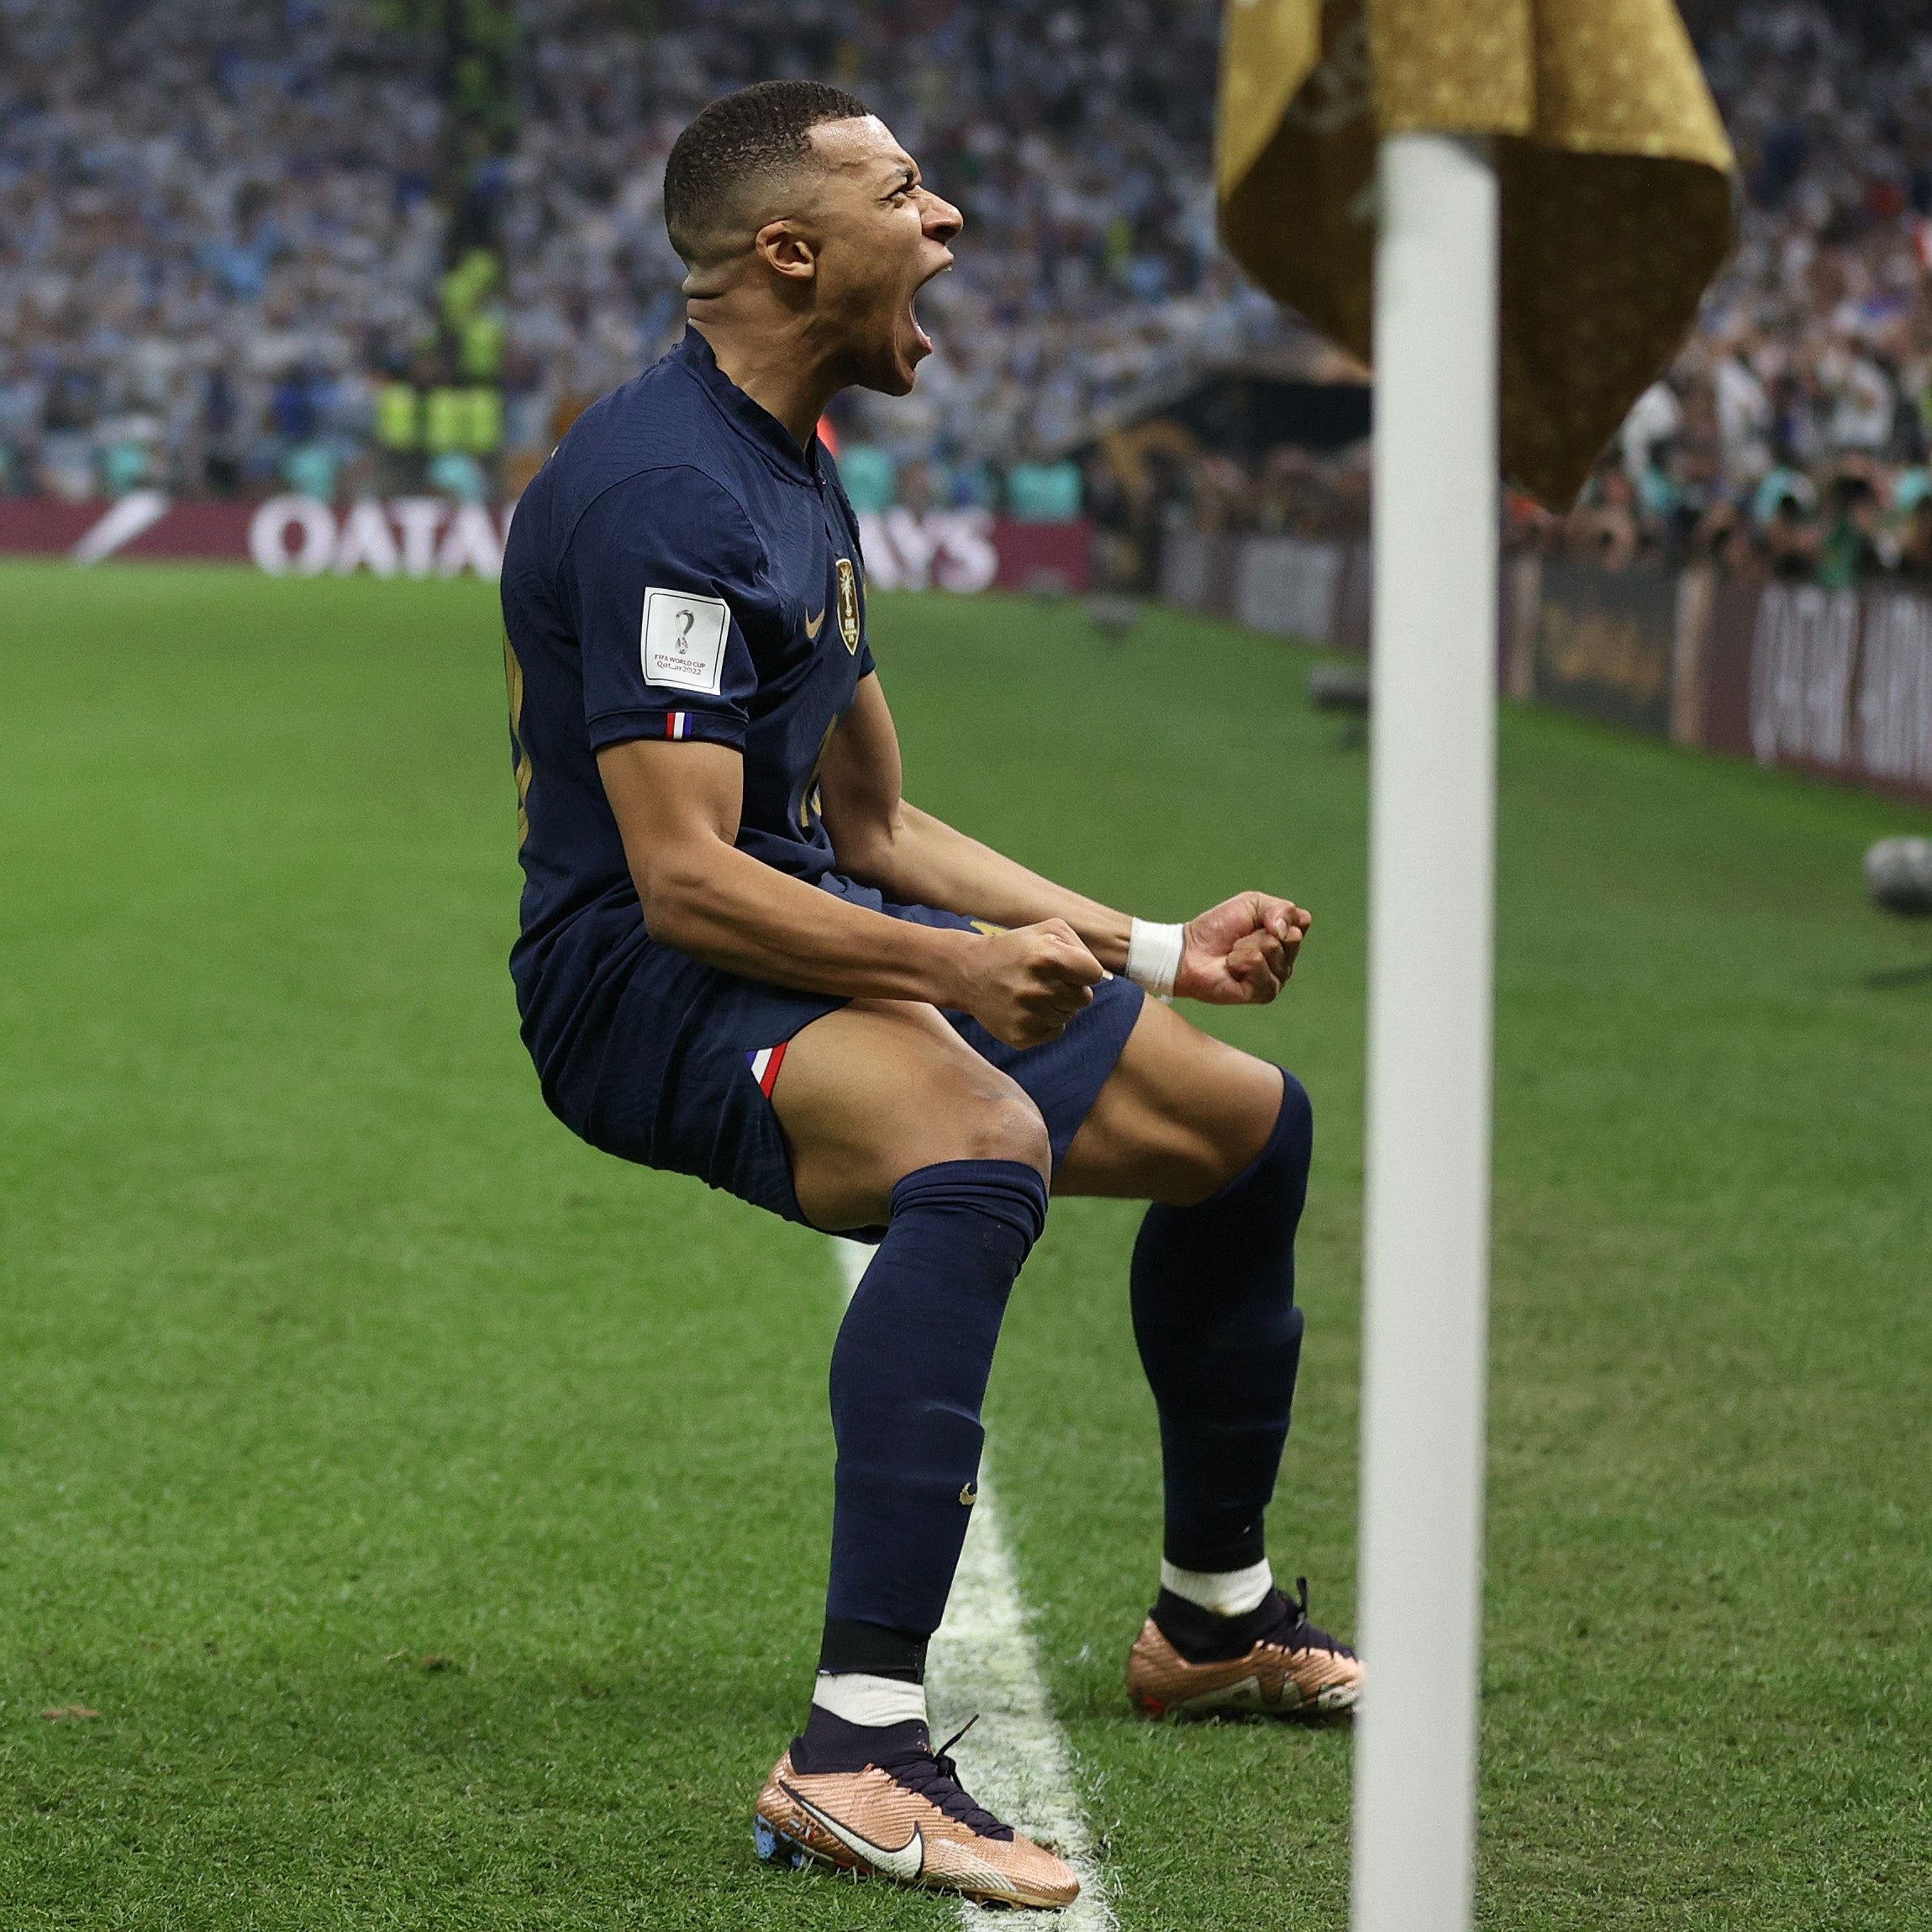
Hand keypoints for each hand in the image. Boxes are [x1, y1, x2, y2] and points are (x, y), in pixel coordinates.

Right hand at [959, 919, 1105, 1047]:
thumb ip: (1080, 948)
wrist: (969, 973)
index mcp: (1046, 958)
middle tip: (1046, 979)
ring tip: (1032, 992)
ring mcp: (1028, 1016)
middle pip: (1084, 998)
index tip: (1067, 967)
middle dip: (1070, 988)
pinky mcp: (1021, 1036)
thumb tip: (1101, 977)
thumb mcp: (1048, 930)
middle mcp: (1037, 989)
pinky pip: (1054, 1031)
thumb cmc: (1017, 949)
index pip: (1094, 974)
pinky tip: (1025, 1008)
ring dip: (1057, 1004)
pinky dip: (1045, 1021)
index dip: (1083, 970)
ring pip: (1069, 1015)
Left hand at [1173, 893, 1310, 1005]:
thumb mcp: (1251, 904)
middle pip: (1291, 936)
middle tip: (1241, 939)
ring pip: (1273, 949)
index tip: (1258, 920)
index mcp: (1286, 938)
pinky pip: (1259, 966)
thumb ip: (1279, 908)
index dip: (1279, 915)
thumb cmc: (1219, 927)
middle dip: (1260, 932)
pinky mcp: (1264, 993)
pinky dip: (1240, 961)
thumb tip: (1287, 931)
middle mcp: (1287, 960)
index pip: (1303, 922)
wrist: (1191, 950)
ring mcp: (1277, 978)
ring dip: (1246, 946)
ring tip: (1233, 953)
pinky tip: (1231, 967)